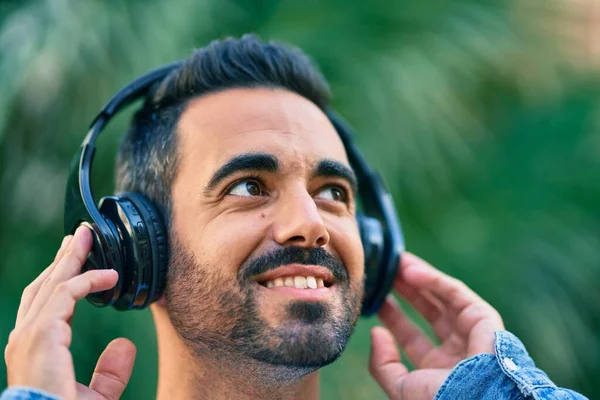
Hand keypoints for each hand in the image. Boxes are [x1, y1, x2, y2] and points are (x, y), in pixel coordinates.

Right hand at [4, 227, 136, 399]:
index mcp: (34, 350)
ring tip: (88, 236)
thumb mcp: (94, 395)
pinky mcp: (42, 334)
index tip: (76, 261)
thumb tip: (126, 346)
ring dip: (72, 257)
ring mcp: (31, 335)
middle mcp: (26, 338)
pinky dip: (89, 280)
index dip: (60, 279)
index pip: (44, 304)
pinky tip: (111, 275)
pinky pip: (66, 294)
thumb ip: (109, 372)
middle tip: (79, 235)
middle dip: (63, 258)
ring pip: (53, 284)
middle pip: (44, 286)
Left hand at [369, 252, 503, 399]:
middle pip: (428, 313)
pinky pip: (456, 293)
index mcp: (439, 369)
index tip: (376, 299)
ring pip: (443, 298)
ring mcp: (472, 334)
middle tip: (386, 274)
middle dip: (407, 292)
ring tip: (396, 263)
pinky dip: (434, 279)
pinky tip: (411, 271)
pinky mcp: (485, 318)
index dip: (394, 317)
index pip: (412, 337)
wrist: (474, 399)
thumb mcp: (401, 388)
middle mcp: (457, 350)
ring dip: (420, 278)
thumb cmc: (440, 398)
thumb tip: (376, 333)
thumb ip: (383, 364)